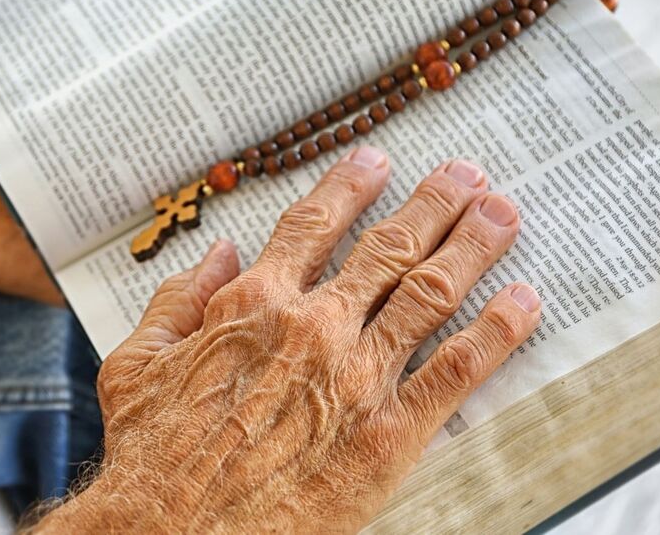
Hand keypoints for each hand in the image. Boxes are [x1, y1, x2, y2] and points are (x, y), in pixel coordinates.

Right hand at [37, 148, 541, 531]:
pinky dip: (497, 330)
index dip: (349, 187)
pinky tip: (522, 301)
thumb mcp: (137, 364)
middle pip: (388, 248)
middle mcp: (314, 327)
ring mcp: (357, 378)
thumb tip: (217, 254)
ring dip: (472, 247)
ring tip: (502, 215)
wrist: (173, 533)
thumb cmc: (152, 457)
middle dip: (434, 204)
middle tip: (465, 177)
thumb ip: (178, 300)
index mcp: (253, 305)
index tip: (376, 161)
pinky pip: (457, 370)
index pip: (312, 226)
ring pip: (430, 293)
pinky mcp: (389, 434)